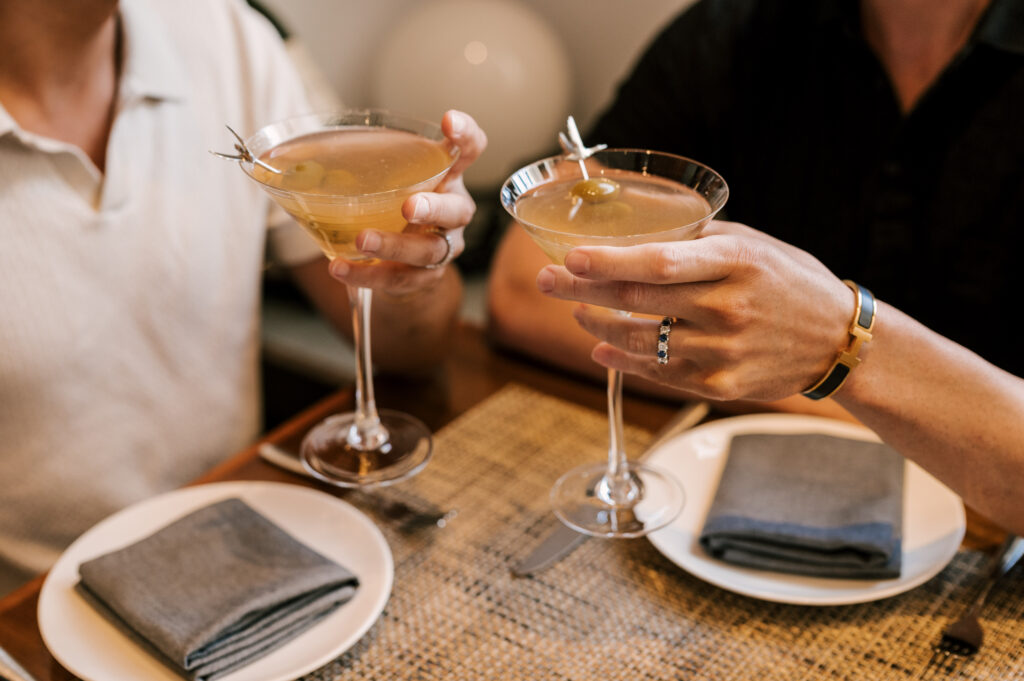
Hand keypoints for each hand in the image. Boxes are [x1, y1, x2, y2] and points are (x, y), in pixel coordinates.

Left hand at [327, 110, 486, 294]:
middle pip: (457, 209)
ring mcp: (443, 247)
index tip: (448, 122)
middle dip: (434, 208)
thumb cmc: (392, 209)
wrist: (403, 266)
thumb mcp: (385, 180)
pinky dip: (368, 275)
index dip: (465, 135)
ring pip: (428, 250)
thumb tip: (281, 155)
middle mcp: (453, 211)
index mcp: (446, 176)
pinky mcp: (424, 277)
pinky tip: (341, 267)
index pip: (469, 149)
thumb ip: (357, 164)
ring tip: (363, 240)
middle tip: (408, 206)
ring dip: (395, 245)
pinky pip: (399, 278)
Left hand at [535, 221, 857, 400]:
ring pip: (640, 341)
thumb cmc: (790, 282)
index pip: (659, 263)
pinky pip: (659, 372)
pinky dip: (623, 360)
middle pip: (637, 301)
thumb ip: (700, 240)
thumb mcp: (754, 244)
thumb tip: (640, 235)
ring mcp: (723, 351)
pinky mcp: (721, 384)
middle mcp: (727, 308)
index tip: (570, 257)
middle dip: (581, 289)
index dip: (609, 262)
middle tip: (546, 280)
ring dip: (597, 325)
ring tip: (575, 309)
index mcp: (736, 263)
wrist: (838, 340)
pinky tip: (600, 347)